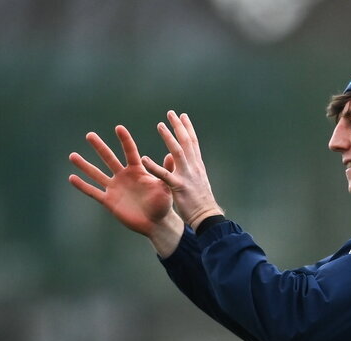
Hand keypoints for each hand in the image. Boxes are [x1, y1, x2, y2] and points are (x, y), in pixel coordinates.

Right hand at [69, 125, 182, 255]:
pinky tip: (72, 178)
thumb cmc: (163, 205)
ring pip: (96, 174)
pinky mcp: (109, 200)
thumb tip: (173, 155)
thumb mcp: (166, 187)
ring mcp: (115, 188)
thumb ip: (166, 171)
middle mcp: (123, 176)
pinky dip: (83, 185)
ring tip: (72, 155)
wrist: (155, 223)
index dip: (124, 140)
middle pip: (109, 158)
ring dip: (84, 165)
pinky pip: (93, 192)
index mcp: (137, 170)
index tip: (118, 127)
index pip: (129, 152)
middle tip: (90, 135)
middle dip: (99, 147)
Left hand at [141, 111, 223, 229]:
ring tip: (160, 126)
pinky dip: (154, 166)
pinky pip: (164, 175)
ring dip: (169, 138)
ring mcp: (187, 176)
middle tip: (171, 113)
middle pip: (186, 142)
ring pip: (178, 152)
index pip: (193, 143)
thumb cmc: (202, 203)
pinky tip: (144, 159)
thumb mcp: (199, 182)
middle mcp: (194, 167)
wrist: (207, 217)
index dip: (188, 128)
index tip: (183, 116)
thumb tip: (190, 162)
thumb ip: (193, 170)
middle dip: (178, 126)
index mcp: (198, 166)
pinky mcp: (179, 187)